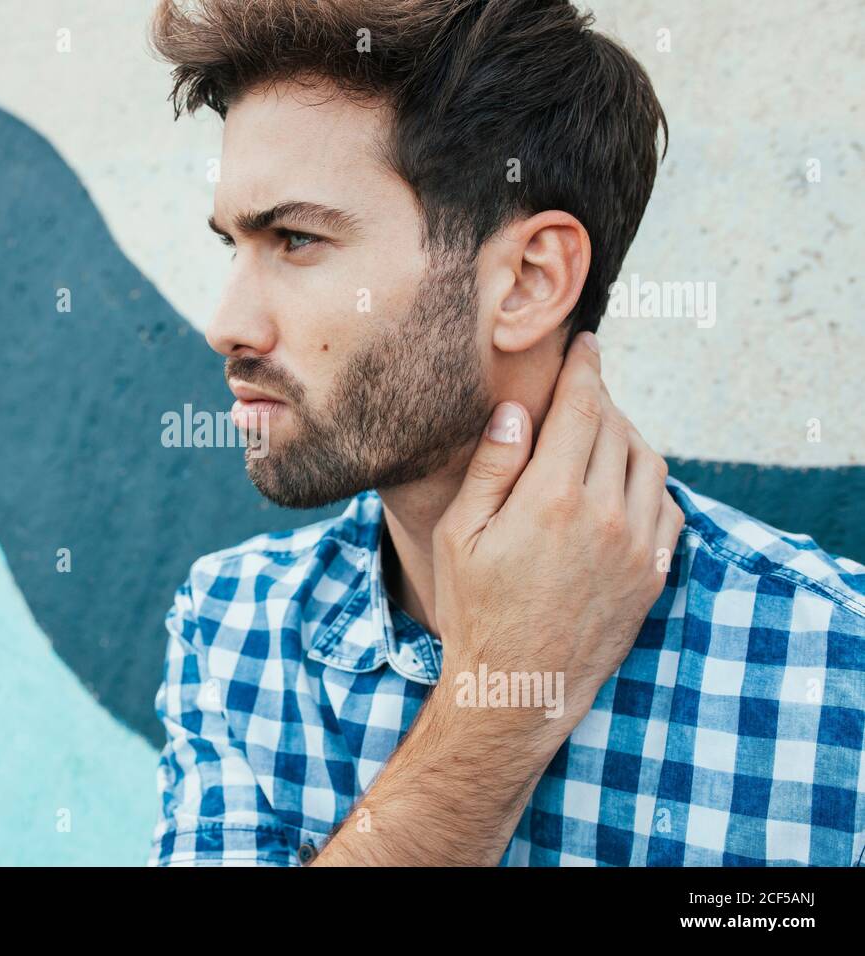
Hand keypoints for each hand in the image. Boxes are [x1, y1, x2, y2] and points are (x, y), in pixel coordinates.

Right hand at [430, 332, 683, 748]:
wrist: (518, 687)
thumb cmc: (475, 609)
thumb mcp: (462, 534)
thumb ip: (493, 467)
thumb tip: (518, 411)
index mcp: (552, 498)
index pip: (583, 408)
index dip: (585, 368)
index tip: (585, 344)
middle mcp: (605, 516)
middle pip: (618, 428)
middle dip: (601, 400)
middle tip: (580, 393)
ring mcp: (636, 547)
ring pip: (650, 463)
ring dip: (628, 437)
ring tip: (600, 435)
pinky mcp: (652, 575)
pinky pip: (669, 508)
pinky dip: (650, 482)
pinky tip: (624, 484)